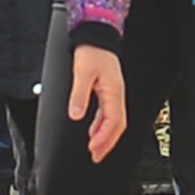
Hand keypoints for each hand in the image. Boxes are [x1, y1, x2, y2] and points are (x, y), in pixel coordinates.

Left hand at [67, 39, 127, 162]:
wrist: (97, 37)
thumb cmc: (92, 52)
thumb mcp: (82, 74)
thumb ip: (79, 95)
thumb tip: (76, 115)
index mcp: (114, 92)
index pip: (113, 121)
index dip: (104, 137)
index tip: (93, 148)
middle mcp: (117, 95)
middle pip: (117, 126)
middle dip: (108, 143)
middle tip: (97, 157)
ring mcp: (114, 94)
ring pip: (114, 122)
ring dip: (105, 137)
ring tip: (95, 150)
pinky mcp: (109, 92)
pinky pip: (109, 114)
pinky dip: (102, 126)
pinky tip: (94, 132)